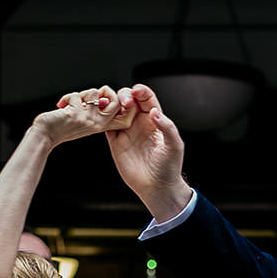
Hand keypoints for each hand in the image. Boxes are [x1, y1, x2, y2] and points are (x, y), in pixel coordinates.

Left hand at [36, 87, 133, 147]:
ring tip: (71, 102)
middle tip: (90, 95)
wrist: (45, 135)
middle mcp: (97, 124)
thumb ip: (94, 109)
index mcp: (101, 126)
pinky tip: (61, 105)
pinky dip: (67, 97)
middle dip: (106, 91)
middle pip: (116, 102)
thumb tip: (101, 94)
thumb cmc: (61, 126)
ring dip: (80, 93)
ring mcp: (88, 120)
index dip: (117, 101)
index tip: (102, 99)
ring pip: (94, 92)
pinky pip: (76, 95)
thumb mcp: (83, 120)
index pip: (123, 115)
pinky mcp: (77, 115)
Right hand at [105, 84, 192, 221]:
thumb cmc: (169, 167)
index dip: (141, 91)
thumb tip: (154, 112)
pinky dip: (102, 118)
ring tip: (112, 106)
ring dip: (112, 103)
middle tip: (125, 102)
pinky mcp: (115, 142)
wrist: (157, 187)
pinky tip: (102, 115)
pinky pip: (106, 125)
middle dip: (125, 95)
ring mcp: (126, 131)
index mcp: (154, 119)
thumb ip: (167, 127)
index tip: (137, 91)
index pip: (146, 98)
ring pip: (115, 109)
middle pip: (128, 98)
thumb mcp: (174, 145)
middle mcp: (139, 122)